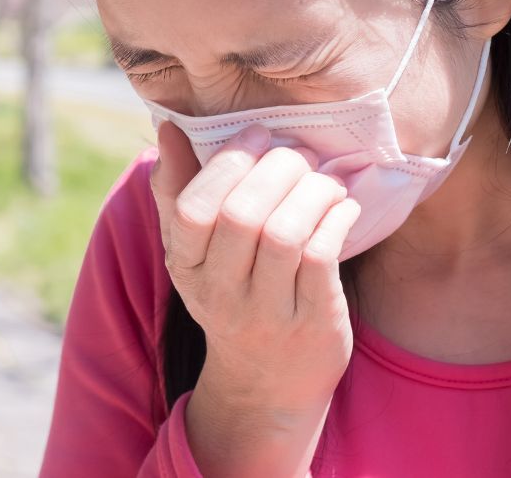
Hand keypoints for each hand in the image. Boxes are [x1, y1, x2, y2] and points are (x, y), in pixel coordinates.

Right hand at [150, 120, 361, 476]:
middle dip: (277, 169)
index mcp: (186, 267)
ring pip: (285, 234)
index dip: (228, 163)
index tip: (257, 136)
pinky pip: (322, 256)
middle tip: (299, 153)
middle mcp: (221, 293)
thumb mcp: (194, 251)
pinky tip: (341, 206)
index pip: (193, 210)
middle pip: (243, 216)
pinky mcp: (312, 323)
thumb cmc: (232, 294)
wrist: (266, 383)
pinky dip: (336, 218)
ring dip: (312, 191)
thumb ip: (179, 188)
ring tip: (324, 180)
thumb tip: (170, 127)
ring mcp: (267, 313)